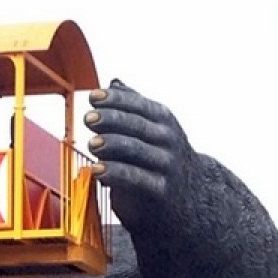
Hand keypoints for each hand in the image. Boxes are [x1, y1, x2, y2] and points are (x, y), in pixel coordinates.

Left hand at [84, 79, 192, 221]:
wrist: (189, 194)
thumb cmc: (159, 156)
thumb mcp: (151, 128)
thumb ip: (133, 108)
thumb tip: (114, 82)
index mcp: (162, 119)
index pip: (137, 104)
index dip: (115, 100)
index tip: (93, 97)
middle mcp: (166, 138)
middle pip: (136, 125)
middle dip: (111, 119)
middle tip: (89, 119)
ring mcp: (165, 163)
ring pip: (136, 149)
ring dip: (112, 145)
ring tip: (92, 143)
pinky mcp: (160, 188)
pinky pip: (135, 178)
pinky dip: (115, 173)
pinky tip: (97, 170)